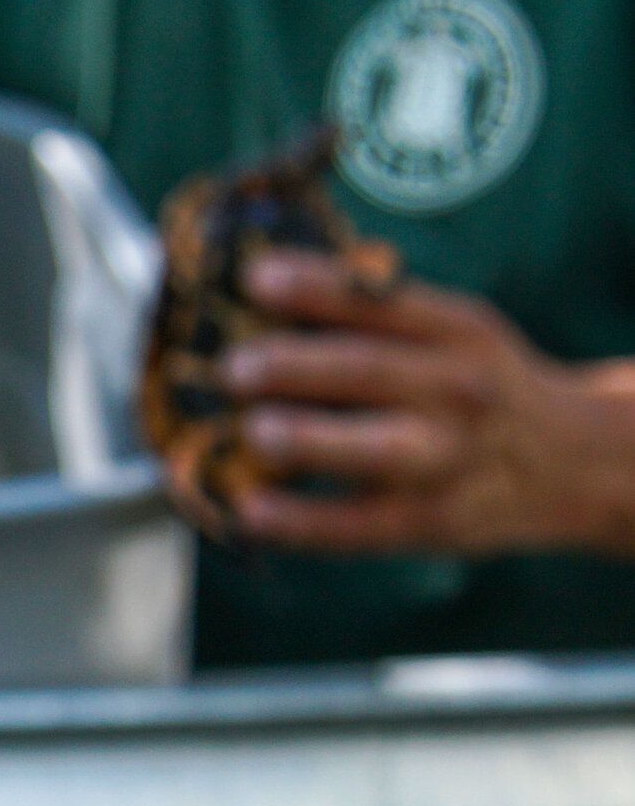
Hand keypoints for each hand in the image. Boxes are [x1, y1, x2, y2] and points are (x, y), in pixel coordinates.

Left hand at [218, 251, 634, 553]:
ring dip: (307, 439)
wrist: (569, 464)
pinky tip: (248, 511)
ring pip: (372, 449)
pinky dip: (299, 521)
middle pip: (371, 373)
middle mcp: (457, 391)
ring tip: (252, 429)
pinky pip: (357, 526)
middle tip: (236, 367)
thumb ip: (373, 317)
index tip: (255, 279)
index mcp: (457, 332)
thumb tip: (254, 296)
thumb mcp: (450, 335)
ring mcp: (445, 460)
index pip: (382, 303)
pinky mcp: (428, 521)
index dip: (317, 288)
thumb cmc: (473, 387)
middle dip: (297, 367)